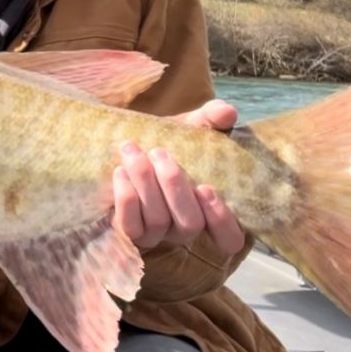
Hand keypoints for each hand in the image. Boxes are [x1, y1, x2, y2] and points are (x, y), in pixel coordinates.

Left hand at [112, 99, 245, 257]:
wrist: (125, 145)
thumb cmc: (166, 141)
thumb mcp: (190, 127)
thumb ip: (211, 118)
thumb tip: (227, 112)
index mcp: (207, 210)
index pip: (230, 239)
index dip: (222, 220)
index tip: (206, 187)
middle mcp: (184, 228)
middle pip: (190, 224)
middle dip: (174, 186)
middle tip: (159, 152)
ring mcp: (155, 234)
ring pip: (158, 221)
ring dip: (145, 183)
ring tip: (133, 152)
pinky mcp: (128, 232)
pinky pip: (130, 225)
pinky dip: (126, 198)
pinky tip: (120, 172)